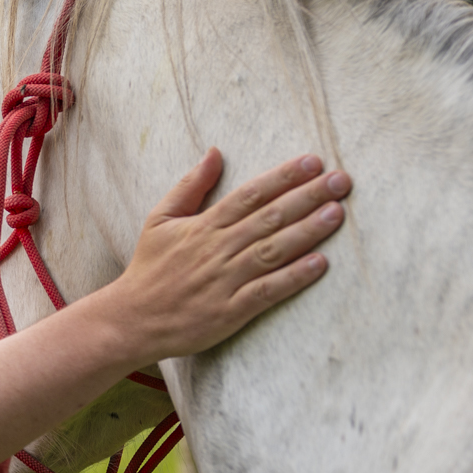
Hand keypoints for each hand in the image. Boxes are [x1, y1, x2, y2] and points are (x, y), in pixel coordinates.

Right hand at [0, 147, 348, 471]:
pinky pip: (267, 291)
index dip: (283, 177)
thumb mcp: (159, 220)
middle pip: (269, 217)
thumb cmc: (148, 269)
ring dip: (307, 231)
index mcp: (203, 225)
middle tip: (343, 181)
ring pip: (272, 250)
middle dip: (308, 196)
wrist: (130, 319)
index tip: (313, 162)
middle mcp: (217, 249)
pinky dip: (293, 277)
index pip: (250, 194)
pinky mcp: (230, 310)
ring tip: (337, 213)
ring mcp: (225, 280)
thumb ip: (189, 186)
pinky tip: (319, 263)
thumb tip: (214, 153)